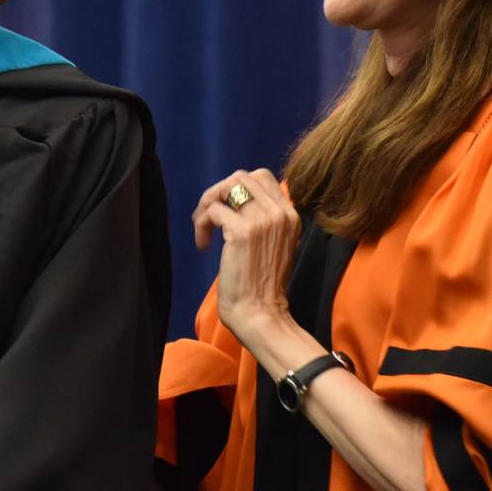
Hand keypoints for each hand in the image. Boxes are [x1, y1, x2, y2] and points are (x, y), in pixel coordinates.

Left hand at [193, 169, 300, 344]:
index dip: (237, 189)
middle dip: (219, 192)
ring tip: (203, 229)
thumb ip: (264, 221)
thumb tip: (234, 202)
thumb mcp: (275, 245)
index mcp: (290, 215)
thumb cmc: (263, 286)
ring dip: (207, 204)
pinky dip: (201, 225)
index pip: (262, 178)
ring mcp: (262, 220)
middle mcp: (280, 213)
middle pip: (242, 176)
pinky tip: (203, 245)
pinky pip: (213, 209)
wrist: (261, 314)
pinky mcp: (241, 232)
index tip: (227, 212)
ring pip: (226, 187)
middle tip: (209, 217)